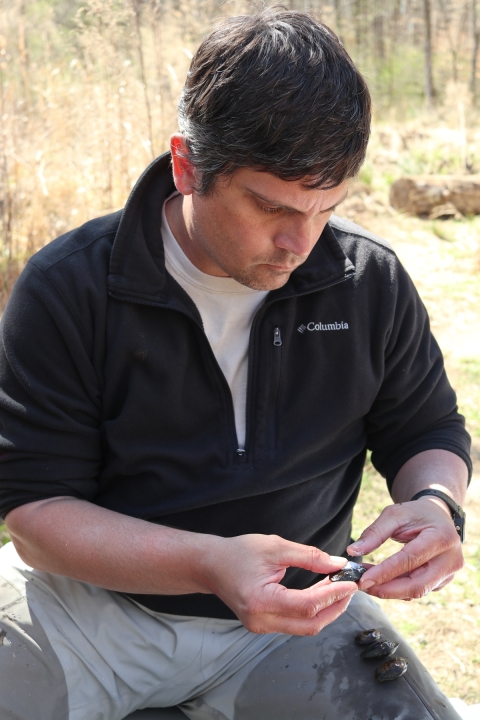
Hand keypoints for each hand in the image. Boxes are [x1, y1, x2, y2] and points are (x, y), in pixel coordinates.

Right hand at [202, 534, 356, 634]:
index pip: (307, 605)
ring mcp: (261, 628)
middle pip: (310, 624)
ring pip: (305, 627)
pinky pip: (295, 623)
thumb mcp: (275, 547)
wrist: (210, 564)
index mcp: (261, 601)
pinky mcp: (264, 626)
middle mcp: (261, 622)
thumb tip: (337, 564)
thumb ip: (308, 556)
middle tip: (350, 587)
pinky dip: (312, 610)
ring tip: (339, 587)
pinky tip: (322, 593)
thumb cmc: (238, 552)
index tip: (351, 582)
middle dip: (335, 606)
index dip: (333, 595)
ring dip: (326, 609)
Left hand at [347, 497, 463, 599]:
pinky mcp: (443, 582)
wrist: (437, 516)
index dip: (386, 572)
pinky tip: (380, 582)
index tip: (363, 579)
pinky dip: (397, 589)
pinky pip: (418, 590)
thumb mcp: (394, 514)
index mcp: (442, 537)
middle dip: (387, 589)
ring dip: (389, 590)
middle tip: (362, 585)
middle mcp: (451, 559)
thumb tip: (353, 551)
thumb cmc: (415, 513)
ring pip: (417, 591)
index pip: (411, 559)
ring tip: (367, 582)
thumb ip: (374, 533)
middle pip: (417, 585)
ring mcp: (449, 574)